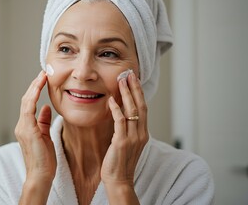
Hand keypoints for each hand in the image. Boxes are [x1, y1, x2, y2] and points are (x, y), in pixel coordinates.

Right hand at [15, 71, 55, 203]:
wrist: (40, 175)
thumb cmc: (44, 160)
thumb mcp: (46, 136)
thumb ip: (44, 121)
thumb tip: (47, 107)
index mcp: (25, 127)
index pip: (29, 104)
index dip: (35, 90)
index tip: (43, 79)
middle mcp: (21, 125)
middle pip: (25, 100)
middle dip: (34, 85)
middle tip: (43, 72)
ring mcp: (22, 127)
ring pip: (26, 101)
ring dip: (34, 87)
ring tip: (42, 76)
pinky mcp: (27, 129)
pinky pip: (29, 108)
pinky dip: (34, 95)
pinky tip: (40, 86)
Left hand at [101, 71, 147, 203]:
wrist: (119, 181)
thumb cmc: (119, 162)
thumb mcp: (125, 142)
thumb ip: (126, 129)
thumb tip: (120, 113)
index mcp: (142, 133)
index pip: (142, 108)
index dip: (138, 93)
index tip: (133, 79)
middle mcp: (140, 134)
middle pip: (140, 106)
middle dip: (134, 88)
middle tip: (129, 73)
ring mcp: (132, 138)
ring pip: (132, 111)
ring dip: (126, 94)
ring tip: (121, 80)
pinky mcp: (121, 142)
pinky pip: (120, 122)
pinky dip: (116, 109)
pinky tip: (111, 100)